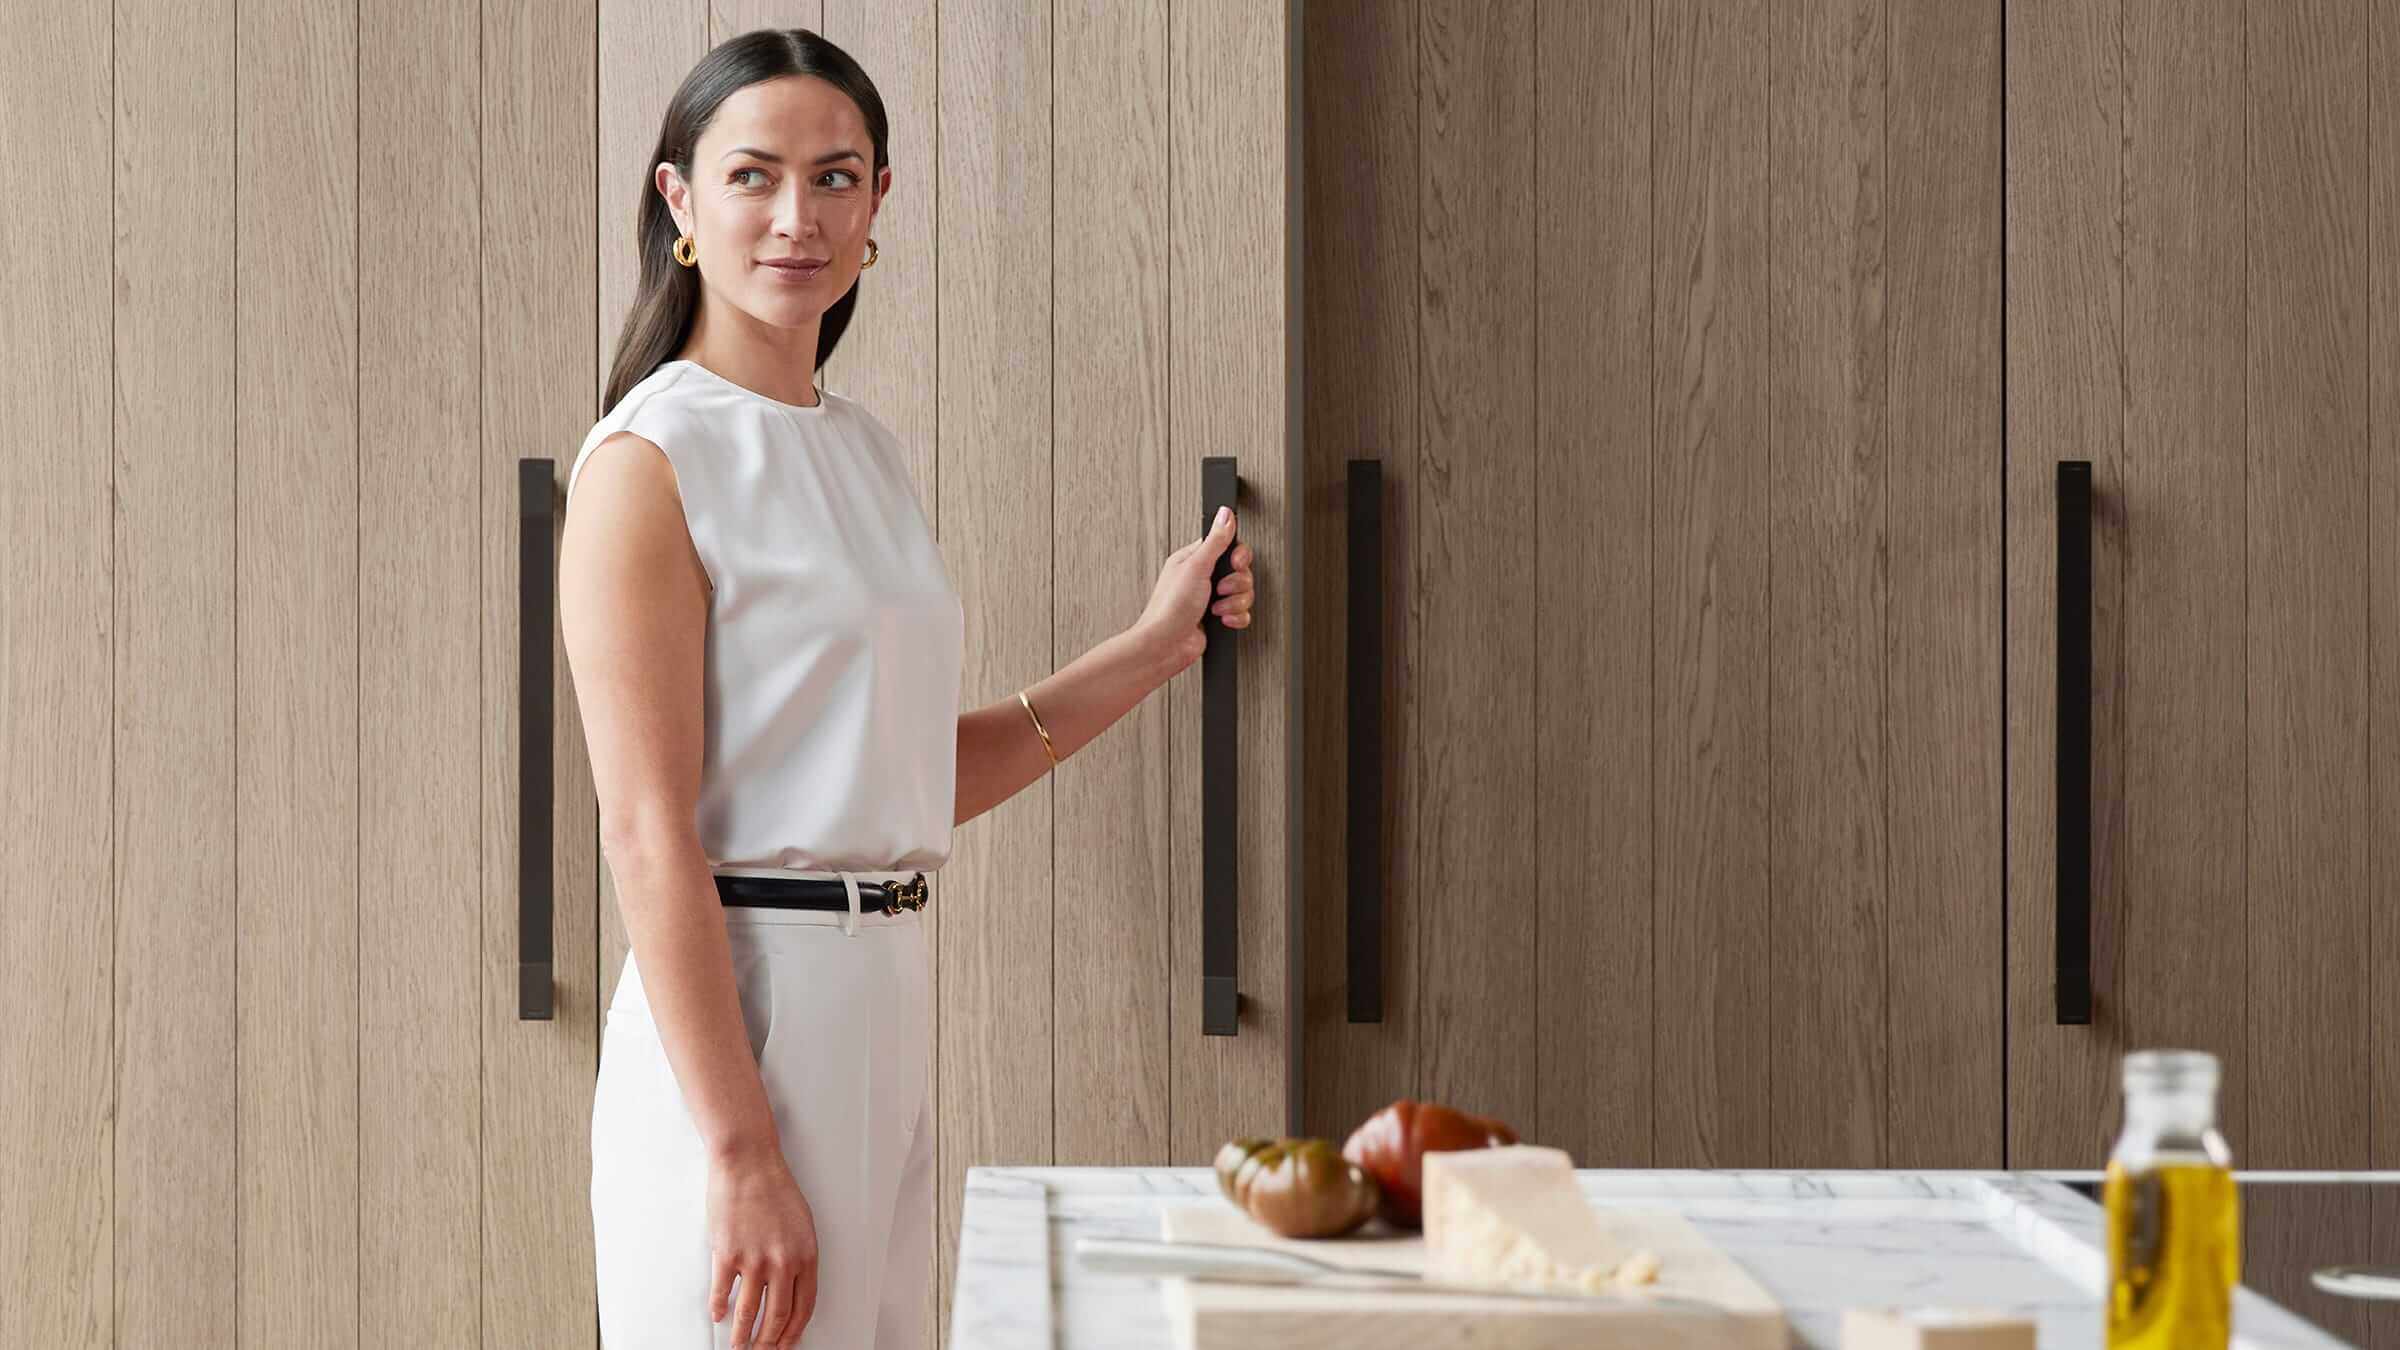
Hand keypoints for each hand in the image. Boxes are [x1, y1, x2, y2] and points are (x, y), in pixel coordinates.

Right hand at [707, 1146, 820, 1348]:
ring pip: (748, 1313)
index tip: (786, 1344)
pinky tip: (717, 1316)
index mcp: (805, 1256)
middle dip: (768, 1342)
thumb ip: (799, 1257)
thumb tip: (792, 1288)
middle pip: (777, 1317)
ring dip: (741, 1336)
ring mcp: (753, 1260)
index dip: (794, 1332)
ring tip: (737, 1346)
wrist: (748, 1163)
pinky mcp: (727, 1254)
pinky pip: (722, 1293)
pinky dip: (719, 1308)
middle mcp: (782, 1263)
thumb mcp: (802, 1224)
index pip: (804, 1308)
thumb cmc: (775, 1188)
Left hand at [1133, 505, 1255, 677]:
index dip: (1238, 557)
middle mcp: (1203, 577)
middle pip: (1241, 572)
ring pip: (1244, 594)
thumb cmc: (1170, 607)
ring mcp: (1211, 599)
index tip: (1234, 564)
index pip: (1229, 547)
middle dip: (1236, 584)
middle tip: (1219, 590)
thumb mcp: (1195, 566)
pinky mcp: (1218, 618)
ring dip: (1234, 603)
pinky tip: (1221, 620)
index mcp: (1195, 559)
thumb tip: (1225, 514)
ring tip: (1216, 608)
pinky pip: (1242, 614)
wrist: (1165, 645)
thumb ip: (1215, 540)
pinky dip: (1235, 618)